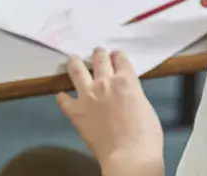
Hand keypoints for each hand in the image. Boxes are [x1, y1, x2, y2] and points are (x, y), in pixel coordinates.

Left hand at [57, 49, 163, 175]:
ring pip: (77, 71)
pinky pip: (63, 99)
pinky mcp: (75, 111)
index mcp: (127, 79)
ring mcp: (88, 95)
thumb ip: (133, 94)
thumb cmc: (145, 134)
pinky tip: (61, 95)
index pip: (121, 59)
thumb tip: (126, 95)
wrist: (128, 154)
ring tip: (73, 59)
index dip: (118, 55)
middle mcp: (106, 82)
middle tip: (97, 51)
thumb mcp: (144, 105)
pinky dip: (62, 96)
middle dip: (99, 54)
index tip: (116, 55)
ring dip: (75, 63)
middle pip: (100, 59)